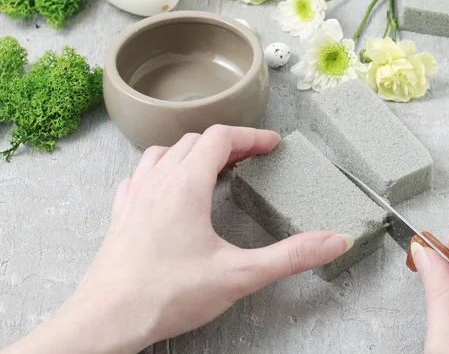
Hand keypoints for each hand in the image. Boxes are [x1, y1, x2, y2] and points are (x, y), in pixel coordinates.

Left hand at [2, 126, 352, 353]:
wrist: (108, 320)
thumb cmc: (166, 295)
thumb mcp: (239, 275)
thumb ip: (290, 256)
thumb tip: (333, 241)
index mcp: (186, 186)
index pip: (221, 138)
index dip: (251, 136)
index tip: (271, 144)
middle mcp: (158, 182)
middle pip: (194, 141)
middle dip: (227, 143)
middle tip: (250, 155)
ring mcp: (135, 197)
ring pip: (163, 153)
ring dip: (191, 151)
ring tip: (211, 165)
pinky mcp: (122, 216)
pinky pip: (140, 176)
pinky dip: (160, 170)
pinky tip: (165, 188)